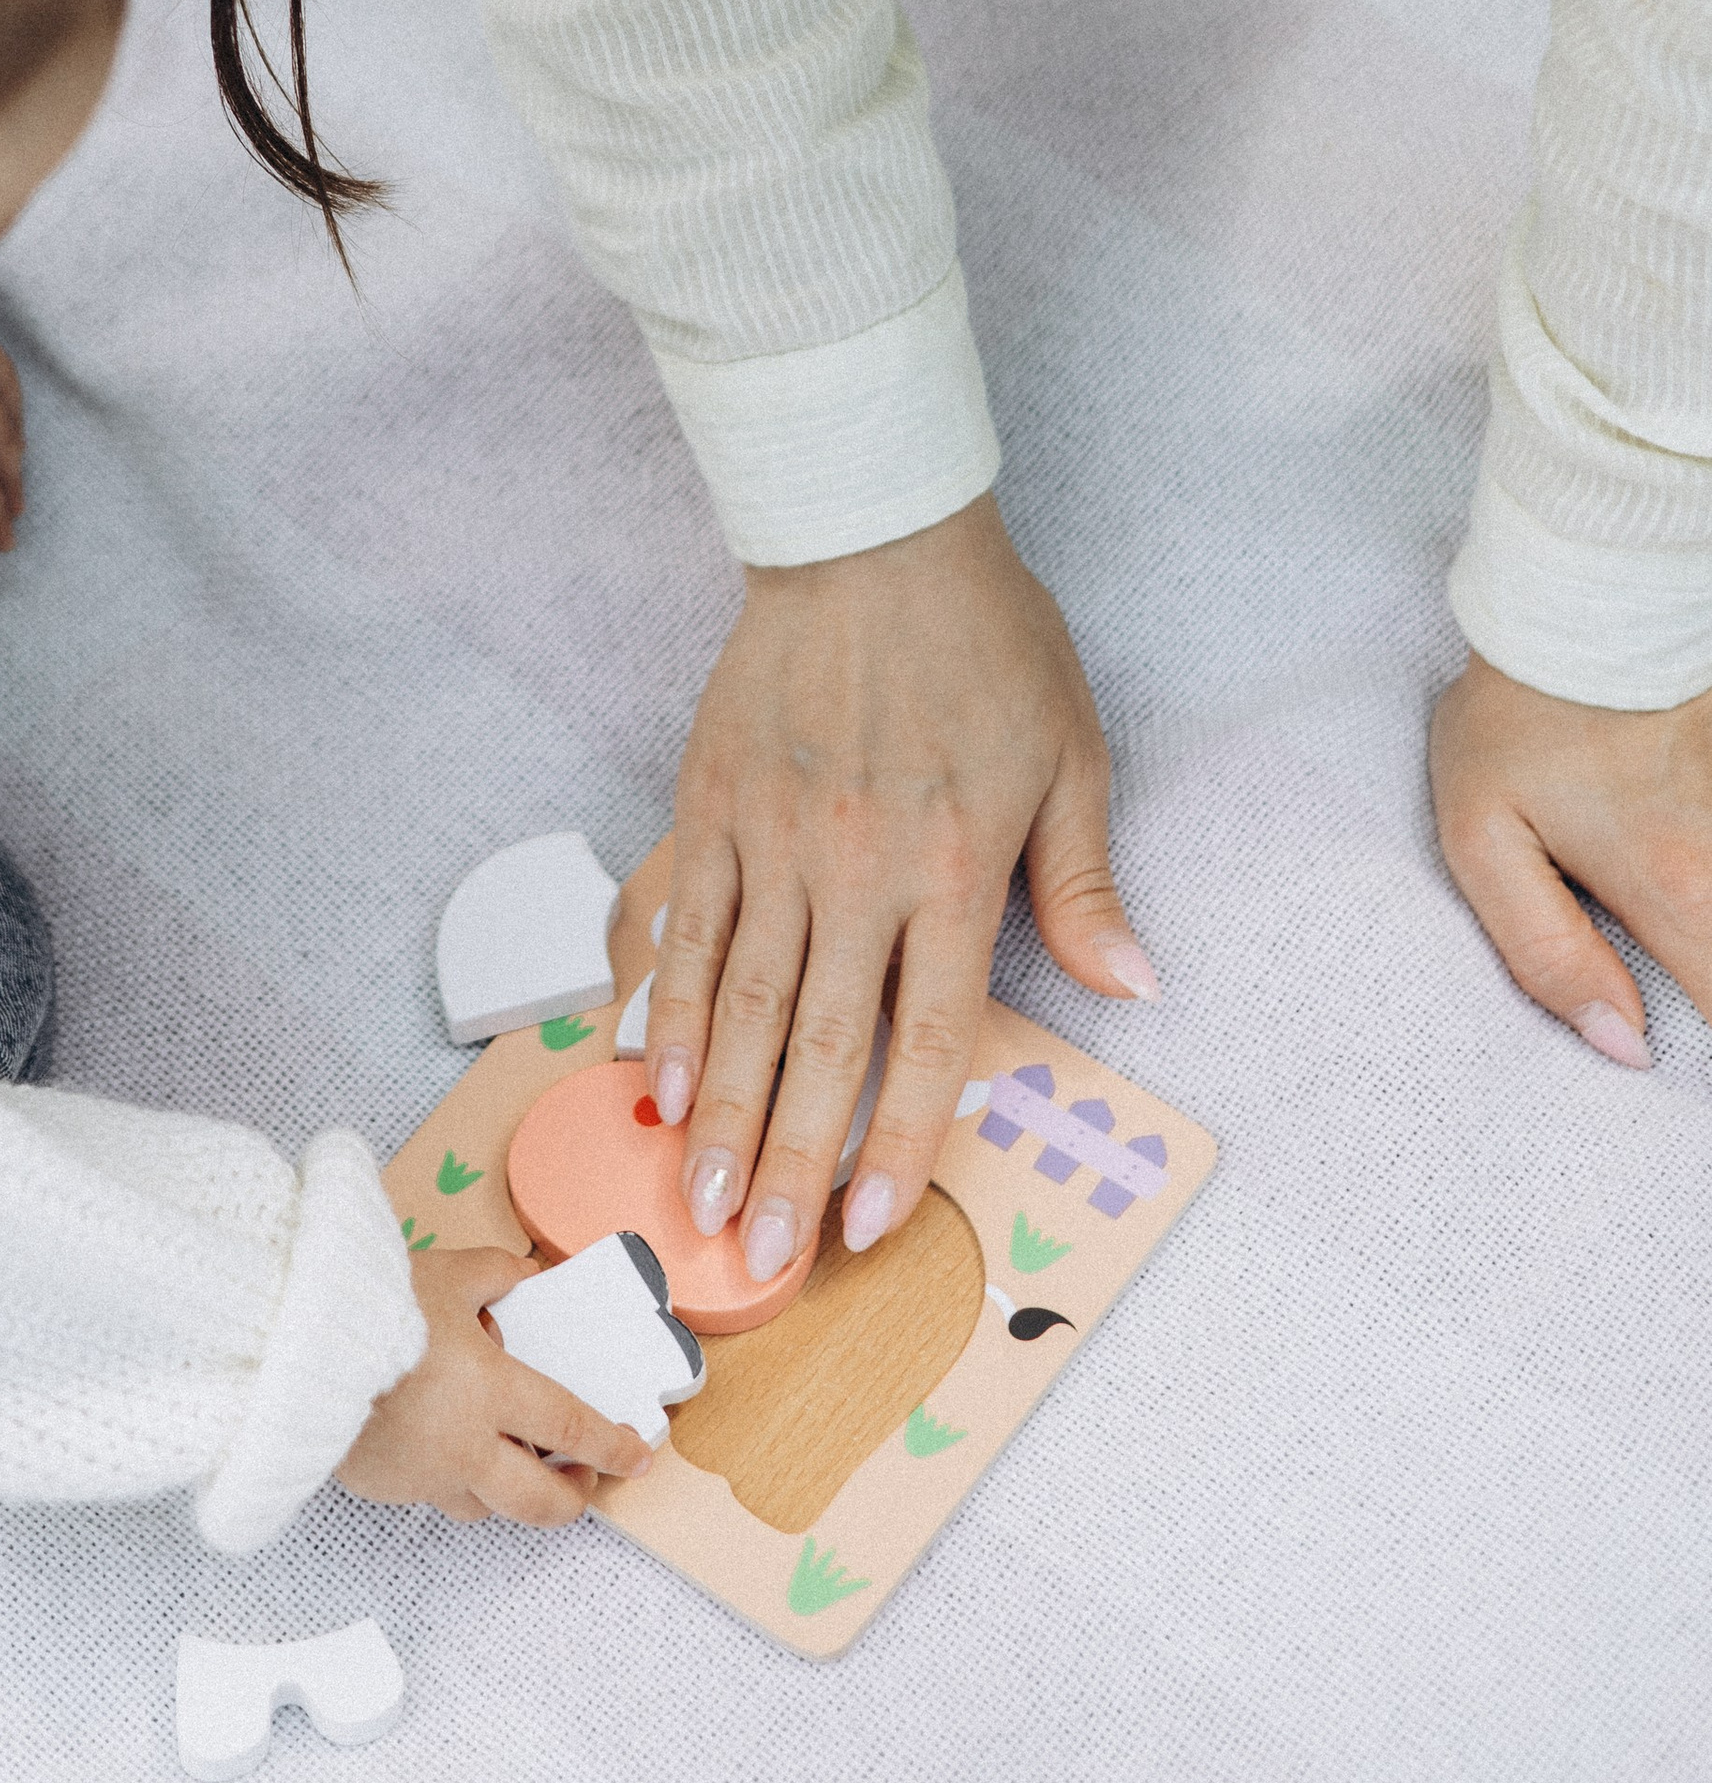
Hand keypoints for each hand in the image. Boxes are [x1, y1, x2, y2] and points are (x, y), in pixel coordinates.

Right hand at [336, 1246, 652, 1524]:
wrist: (290, 1346)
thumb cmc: (370, 1304)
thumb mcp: (445, 1272)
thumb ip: (495, 1274)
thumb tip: (524, 1275)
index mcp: (492, 1392)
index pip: (572, 1428)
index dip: (612, 1447)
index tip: (637, 1457)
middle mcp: (465, 1448)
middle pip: (539, 1503)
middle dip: (571, 1498)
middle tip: (580, 1481)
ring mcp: (421, 1475)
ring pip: (482, 1507)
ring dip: (504, 1489)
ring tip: (504, 1459)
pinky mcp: (380, 1485)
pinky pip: (426, 1491)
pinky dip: (442, 1474)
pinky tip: (431, 1440)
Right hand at [648, 493, 1153, 1283]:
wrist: (872, 527)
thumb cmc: (985, 638)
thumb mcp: (1071, 753)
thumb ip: (1084, 881)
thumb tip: (1136, 982)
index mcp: (952, 867)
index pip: (927, 1038)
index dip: (897, 1145)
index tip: (862, 1226)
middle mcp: (855, 866)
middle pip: (819, 1042)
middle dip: (784, 1161)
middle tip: (753, 1256)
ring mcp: (771, 834)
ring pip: (736, 998)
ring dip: (712, 1108)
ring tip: (689, 1197)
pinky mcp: (709, 799)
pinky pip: (682, 920)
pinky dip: (661, 1002)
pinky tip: (646, 1071)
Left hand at [1430, 650, 1711, 1063]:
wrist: (1579, 593)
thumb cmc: (1518, 716)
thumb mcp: (1482, 836)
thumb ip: (1546, 953)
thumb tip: (1620, 1046)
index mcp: (1675, 887)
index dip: (1710, 1069)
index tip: (1683, 1064)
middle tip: (1679, 976)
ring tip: (1683, 941)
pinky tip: (1688, 854)